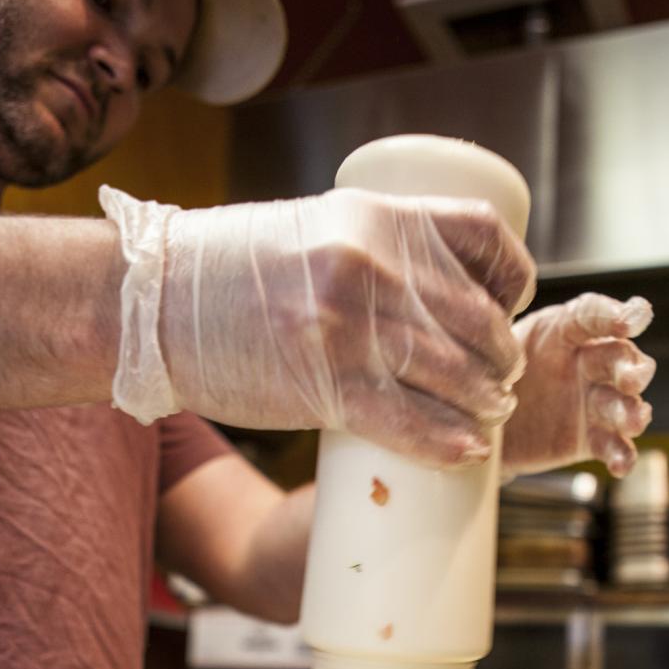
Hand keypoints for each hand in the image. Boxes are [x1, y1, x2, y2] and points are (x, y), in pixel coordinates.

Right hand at [100, 186, 535, 465]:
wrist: (156, 304)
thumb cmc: (234, 271)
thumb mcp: (318, 229)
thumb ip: (377, 252)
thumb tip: (438, 295)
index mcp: (376, 217)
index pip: (483, 235)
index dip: (513, 276)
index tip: (511, 303)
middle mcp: (372, 267)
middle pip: (478, 318)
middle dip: (504, 357)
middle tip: (503, 378)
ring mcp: (352, 331)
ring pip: (456, 376)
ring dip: (486, 403)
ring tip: (490, 414)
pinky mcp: (329, 390)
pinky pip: (412, 423)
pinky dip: (449, 443)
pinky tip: (468, 451)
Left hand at [501, 294, 654, 477]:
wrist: (483, 427)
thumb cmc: (490, 376)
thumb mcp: (490, 349)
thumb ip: (500, 336)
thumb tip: (496, 329)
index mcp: (561, 330)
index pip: (591, 315)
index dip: (614, 314)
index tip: (634, 319)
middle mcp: (586, 362)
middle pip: (619, 359)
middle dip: (632, 368)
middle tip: (632, 380)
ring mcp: (592, 401)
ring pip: (623, 403)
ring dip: (632, 412)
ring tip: (633, 422)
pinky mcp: (591, 438)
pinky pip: (613, 445)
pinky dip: (622, 456)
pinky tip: (621, 465)